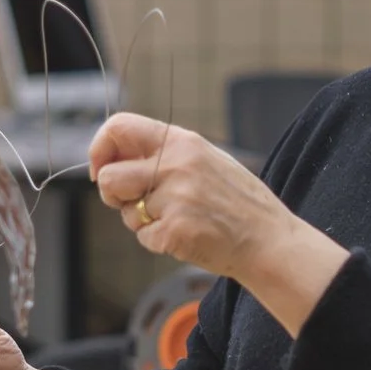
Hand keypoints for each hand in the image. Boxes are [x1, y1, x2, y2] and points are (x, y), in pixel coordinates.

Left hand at [89, 114, 350, 336]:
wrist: (269, 240)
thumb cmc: (236, 202)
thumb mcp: (206, 160)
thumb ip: (164, 154)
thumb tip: (113, 159)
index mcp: (183, 141)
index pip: (119, 127)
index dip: (101, 149)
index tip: (103, 171)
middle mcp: (176, 165)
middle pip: (111, 177)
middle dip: (113, 195)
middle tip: (135, 204)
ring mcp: (176, 199)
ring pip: (126, 212)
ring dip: (142, 221)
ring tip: (178, 219)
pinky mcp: (176, 231)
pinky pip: (144, 239)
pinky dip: (159, 242)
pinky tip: (187, 237)